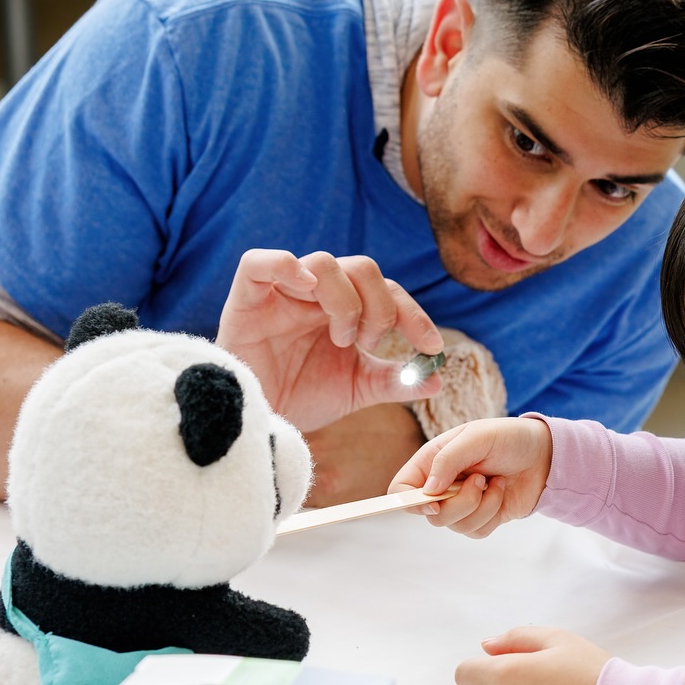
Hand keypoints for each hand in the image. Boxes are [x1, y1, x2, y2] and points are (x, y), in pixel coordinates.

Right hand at [216, 248, 444, 432]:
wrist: (258, 421)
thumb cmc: (301, 399)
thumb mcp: (355, 390)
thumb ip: (394, 381)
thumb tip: (438, 379)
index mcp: (344, 307)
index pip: (387, 291)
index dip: (413, 314)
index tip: (431, 347)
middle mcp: (316, 293)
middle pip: (362, 268)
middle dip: (380, 307)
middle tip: (370, 344)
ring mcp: (283, 292)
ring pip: (323, 263)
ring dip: (344, 300)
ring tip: (342, 339)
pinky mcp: (247, 298)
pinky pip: (259, 262)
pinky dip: (284, 266)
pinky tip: (306, 291)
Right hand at [389, 417, 552, 536]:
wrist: (543, 454)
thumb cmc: (508, 438)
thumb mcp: (477, 437)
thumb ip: (448, 459)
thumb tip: (429, 490)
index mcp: (431, 461)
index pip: (401, 489)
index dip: (409, 501)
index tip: (434, 500)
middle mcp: (441, 485)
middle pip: (430, 514)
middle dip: (459, 502)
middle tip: (480, 480)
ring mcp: (460, 503)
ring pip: (454, 525)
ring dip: (481, 506)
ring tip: (495, 482)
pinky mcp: (481, 517)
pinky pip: (475, 531)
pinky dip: (492, 513)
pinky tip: (501, 491)